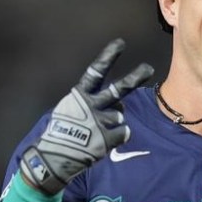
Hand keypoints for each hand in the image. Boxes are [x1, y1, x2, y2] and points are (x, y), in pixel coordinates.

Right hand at [20, 38, 153, 193]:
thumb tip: (118, 104)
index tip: (120, 43)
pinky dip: (117, 136)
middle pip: (118, 90)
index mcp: (80, 95)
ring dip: (113, 121)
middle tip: (148, 68)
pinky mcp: (107, 138)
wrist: (53, 157)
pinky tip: (103, 141)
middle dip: (134, 78)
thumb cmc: (62, 132)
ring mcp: (101, 122)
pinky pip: (124, 132)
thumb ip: (91, 102)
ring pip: (120, 115)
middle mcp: (92, 106)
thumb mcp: (70, 109)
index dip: (108, 57)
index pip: (96, 72)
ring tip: (97, 131)